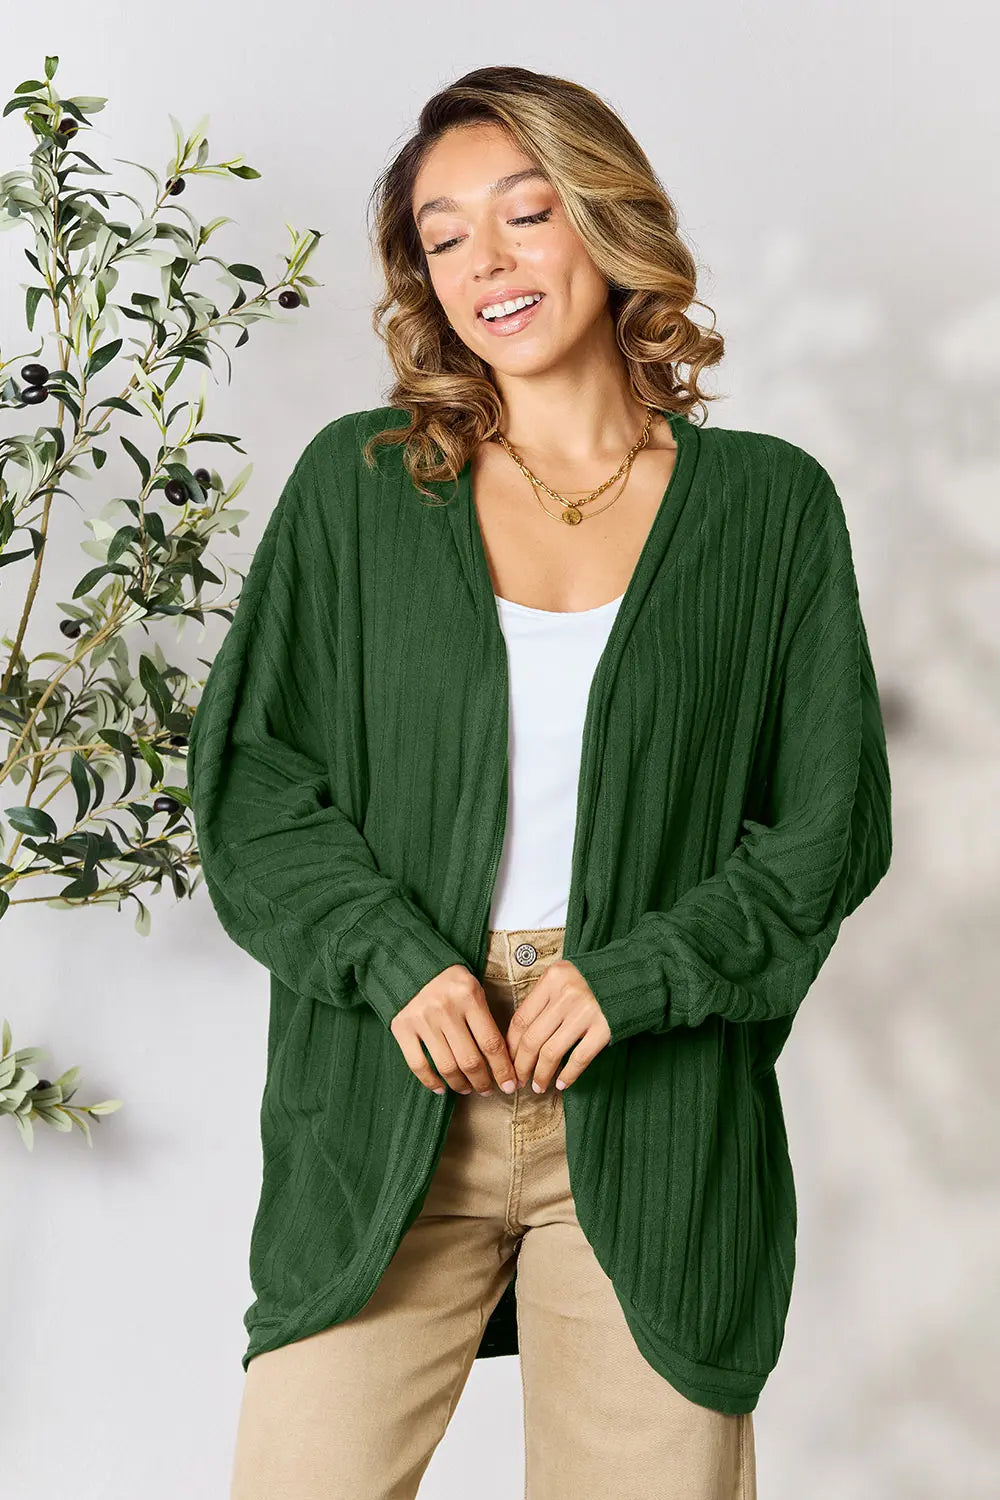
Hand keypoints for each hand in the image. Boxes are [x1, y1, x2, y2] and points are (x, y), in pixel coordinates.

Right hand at [390, 965, 518, 1095]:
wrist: (408, 961)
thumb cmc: (448, 979)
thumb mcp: (473, 988)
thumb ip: (484, 1018)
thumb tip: (501, 1059)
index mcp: (469, 996)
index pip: (491, 1043)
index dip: (503, 1069)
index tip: (509, 1085)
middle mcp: (445, 1009)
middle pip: (470, 1060)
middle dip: (483, 1082)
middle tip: (487, 1090)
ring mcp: (422, 1019)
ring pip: (446, 1066)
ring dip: (460, 1084)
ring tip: (466, 1088)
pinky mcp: (402, 1028)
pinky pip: (418, 1065)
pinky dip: (431, 1082)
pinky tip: (441, 1088)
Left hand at [504, 960, 610, 1091]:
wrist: (635, 975)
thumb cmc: (594, 979)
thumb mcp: (565, 976)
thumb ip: (544, 998)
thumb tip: (519, 1036)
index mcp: (553, 979)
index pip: (521, 1018)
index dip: (511, 1045)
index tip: (508, 1061)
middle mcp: (567, 995)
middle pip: (533, 1038)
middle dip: (521, 1065)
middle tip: (518, 1080)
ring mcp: (586, 1012)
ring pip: (551, 1052)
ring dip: (541, 1075)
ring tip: (537, 1086)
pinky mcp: (604, 1028)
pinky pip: (578, 1058)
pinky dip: (567, 1075)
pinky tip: (561, 1084)